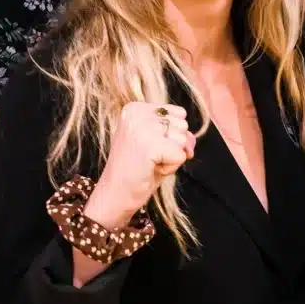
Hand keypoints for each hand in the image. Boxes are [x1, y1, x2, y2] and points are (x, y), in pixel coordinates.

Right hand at [83, 101, 194, 228]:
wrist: (115, 195)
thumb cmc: (137, 170)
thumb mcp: (158, 143)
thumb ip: (177, 133)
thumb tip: (189, 141)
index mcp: (135, 108)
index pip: (178, 113)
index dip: (170, 136)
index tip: (148, 147)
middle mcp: (137, 113)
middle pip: (182, 124)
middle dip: (172, 146)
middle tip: (148, 158)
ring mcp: (142, 128)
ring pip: (183, 139)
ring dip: (171, 157)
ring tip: (149, 163)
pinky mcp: (150, 145)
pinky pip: (180, 155)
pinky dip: (171, 168)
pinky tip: (150, 170)